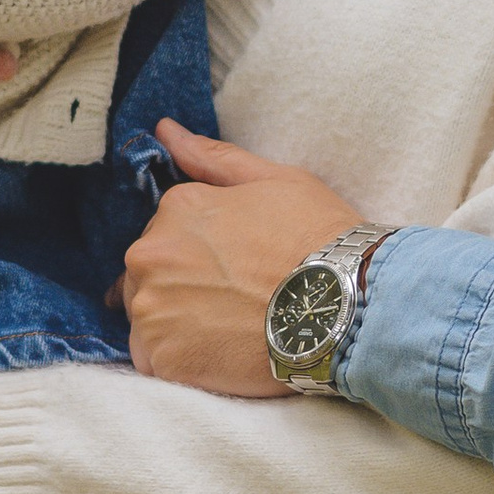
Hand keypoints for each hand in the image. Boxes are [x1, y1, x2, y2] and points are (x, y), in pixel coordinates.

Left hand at [120, 121, 363, 396]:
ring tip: (230, 332)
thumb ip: (214, 159)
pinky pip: (156, 363)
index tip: (236, 270)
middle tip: (235, 304)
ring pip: (148, 321)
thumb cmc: (319, 239)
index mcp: (175, 210)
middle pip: (149, 276)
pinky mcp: (162, 360)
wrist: (345, 307)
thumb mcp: (275, 181)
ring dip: (179, 328)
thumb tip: (165, 129)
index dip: (204, 254)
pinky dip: (180, 363)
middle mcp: (149, 257)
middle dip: (182, 289)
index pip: (167, 234)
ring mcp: (151, 311)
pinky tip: (221, 356)